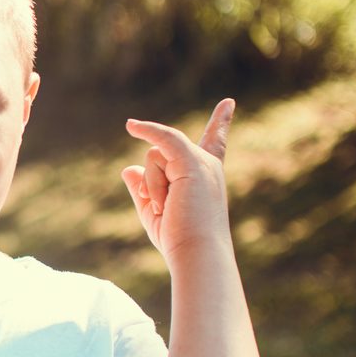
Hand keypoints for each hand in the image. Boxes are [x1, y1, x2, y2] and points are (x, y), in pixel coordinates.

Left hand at [121, 99, 234, 260]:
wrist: (196, 253)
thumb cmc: (178, 239)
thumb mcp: (154, 211)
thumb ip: (142, 188)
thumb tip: (128, 169)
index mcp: (205, 177)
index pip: (214, 144)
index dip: (220, 124)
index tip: (228, 103)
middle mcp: (207, 166)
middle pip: (162, 154)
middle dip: (152, 183)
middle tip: (163, 209)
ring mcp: (201, 163)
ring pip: (155, 155)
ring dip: (151, 185)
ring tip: (165, 207)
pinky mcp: (192, 163)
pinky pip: (163, 139)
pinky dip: (147, 130)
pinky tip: (130, 126)